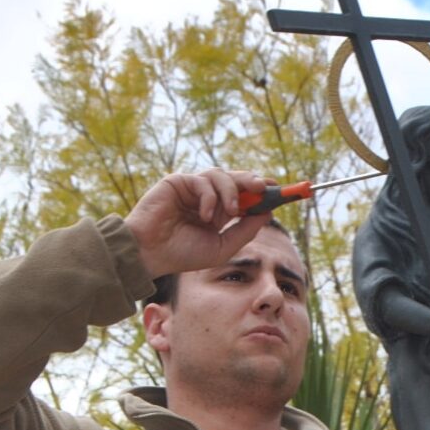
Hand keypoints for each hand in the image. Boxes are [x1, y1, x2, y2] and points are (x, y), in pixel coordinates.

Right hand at [125, 170, 271, 277]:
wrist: (150, 253)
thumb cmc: (182, 254)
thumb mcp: (222, 247)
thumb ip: (244, 231)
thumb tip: (268, 213)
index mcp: (218, 213)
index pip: (244, 196)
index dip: (260, 192)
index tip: (278, 191)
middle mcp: (207, 198)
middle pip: (235, 179)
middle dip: (252, 181)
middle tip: (264, 186)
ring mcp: (192, 189)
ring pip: (221, 175)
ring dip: (231, 191)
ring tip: (231, 211)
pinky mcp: (178, 182)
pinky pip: (203, 181)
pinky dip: (210, 197)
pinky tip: (206, 215)